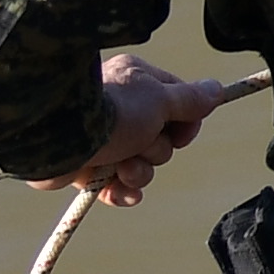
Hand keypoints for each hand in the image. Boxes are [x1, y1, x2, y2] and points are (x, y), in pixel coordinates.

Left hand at [62, 59, 233, 203]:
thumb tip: (216, 89)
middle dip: (155, 150)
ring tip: (120, 165)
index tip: (181, 131)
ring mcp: (103, 139)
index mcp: (137, 82)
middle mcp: (121, 108)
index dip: (186, 123)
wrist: (57, 137)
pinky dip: (120, 190)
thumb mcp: (160, 100)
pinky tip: (116, 187)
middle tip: (140, 142)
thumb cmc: (111, 110)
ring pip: (142, 165)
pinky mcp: (87, 166)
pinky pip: (118, 186)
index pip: (179, 103)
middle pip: (163, 138)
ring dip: (137, 171)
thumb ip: (190, 99)